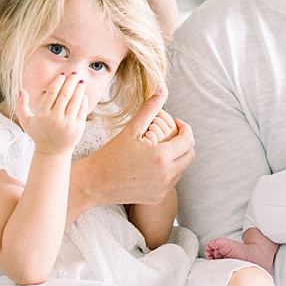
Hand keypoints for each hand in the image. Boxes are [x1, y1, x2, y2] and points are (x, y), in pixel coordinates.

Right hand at [16, 72, 87, 155]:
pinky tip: (83, 94)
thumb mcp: (26, 122)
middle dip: (70, 82)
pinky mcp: (78, 128)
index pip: (52, 94)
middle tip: (74, 73)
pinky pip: (81, 110)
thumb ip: (21, 106)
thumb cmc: (39, 134)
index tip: (63, 74)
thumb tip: (22, 90)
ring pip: (75, 102)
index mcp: (43, 115)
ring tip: (81, 81)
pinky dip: (83, 101)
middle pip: (65, 95)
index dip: (58, 82)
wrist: (52, 153)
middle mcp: (55, 119)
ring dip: (79, 89)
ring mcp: (67, 124)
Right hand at [83, 88, 194, 204]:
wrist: (95, 183)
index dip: (185, 128)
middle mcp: (166, 175)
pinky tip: (155, 162)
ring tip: (162, 146)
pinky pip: (172, 180)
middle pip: (190, 155)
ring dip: (178, 156)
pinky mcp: (158, 197)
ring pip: (182, 168)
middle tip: (172, 133)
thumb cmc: (111, 154)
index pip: (188, 139)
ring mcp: (163, 189)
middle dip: (184, 142)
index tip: (176, 122)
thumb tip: (162, 88)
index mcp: (161, 156)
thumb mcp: (132, 129)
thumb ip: (150, 108)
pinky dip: (169, 170)